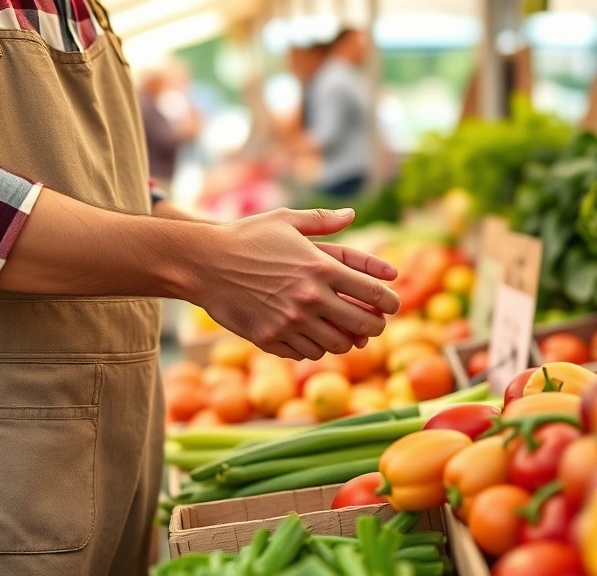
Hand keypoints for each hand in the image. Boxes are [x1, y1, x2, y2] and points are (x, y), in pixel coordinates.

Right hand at [192, 208, 399, 359]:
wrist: (203, 264)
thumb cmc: (246, 237)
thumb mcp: (285, 220)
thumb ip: (322, 220)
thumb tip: (351, 215)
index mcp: (320, 267)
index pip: (374, 293)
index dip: (391, 302)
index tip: (393, 304)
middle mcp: (310, 298)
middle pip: (363, 325)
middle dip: (375, 326)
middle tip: (375, 323)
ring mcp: (290, 322)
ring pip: (337, 345)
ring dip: (346, 340)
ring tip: (344, 331)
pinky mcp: (271, 339)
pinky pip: (307, 353)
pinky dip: (316, 347)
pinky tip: (313, 335)